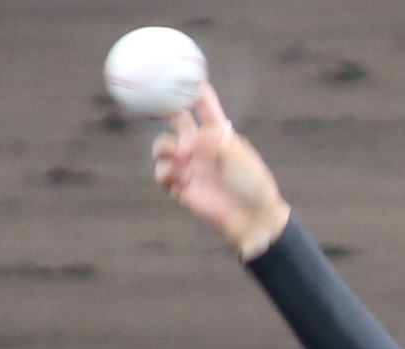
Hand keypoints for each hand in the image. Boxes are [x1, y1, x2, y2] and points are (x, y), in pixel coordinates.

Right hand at [151, 82, 289, 258]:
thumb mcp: (236, 154)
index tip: (178, 73)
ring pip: (162, 145)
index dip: (190, 88)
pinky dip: (165, 171)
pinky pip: (162, 172)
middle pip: (175, 119)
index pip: (202, 104)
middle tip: (152, 103)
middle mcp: (201, 146)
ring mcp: (190, 166)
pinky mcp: (181, 187)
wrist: (253, 218)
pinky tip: (179, 177)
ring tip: (179, 156)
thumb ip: (212, 139)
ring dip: (164, 146)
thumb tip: (190, 136)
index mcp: (219, 133)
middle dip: (162, 109)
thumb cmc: (252, 184)